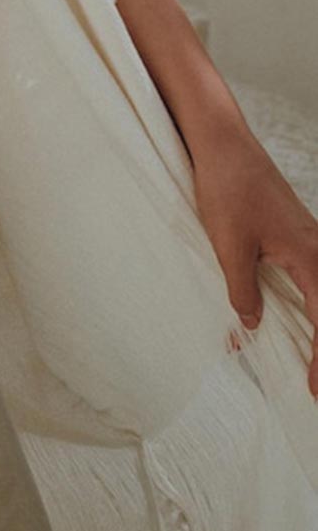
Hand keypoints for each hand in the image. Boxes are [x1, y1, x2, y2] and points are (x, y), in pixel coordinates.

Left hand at [189, 123, 317, 396]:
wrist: (222, 142)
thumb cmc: (227, 188)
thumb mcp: (230, 247)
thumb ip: (243, 290)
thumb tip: (252, 323)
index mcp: (310, 256)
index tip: (315, 388)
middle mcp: (317, 248)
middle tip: (317, 384)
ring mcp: (306, 239)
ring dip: (316, 327)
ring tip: (310, 360)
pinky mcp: (291, 232)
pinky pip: (307, 276)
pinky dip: (303, 302)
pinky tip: (284, 314)